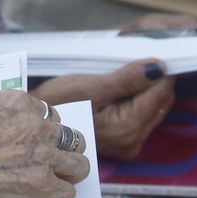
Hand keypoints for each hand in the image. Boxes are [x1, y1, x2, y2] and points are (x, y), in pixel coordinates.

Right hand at [0, 90, 90, 197]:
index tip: (33, 142)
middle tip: (48, 163)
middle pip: (68, 136)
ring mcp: (43, 154)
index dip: (41, 130)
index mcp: (17, 103)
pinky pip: (67, 193)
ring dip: (68, 175)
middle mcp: (36, 124)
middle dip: (61, 150)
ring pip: (78, 164)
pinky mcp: (42, 183)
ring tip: (54, 184)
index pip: (46, 113)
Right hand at [33, 59, 174, 159]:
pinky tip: (117, 90)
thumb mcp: (89, 85)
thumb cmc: (56, 102)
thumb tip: (160, 67)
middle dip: (151, 80)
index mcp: (127, 128)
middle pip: (161, 101)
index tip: (144, 53)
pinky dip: (135, 99)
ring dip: (144, 88)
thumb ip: (127, 78)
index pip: (161, 92)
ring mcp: (129, 144)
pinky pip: (142, 115)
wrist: (35, 124)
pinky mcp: (124, 143)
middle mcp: (133, 141)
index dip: (158, 70)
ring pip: (153, 107)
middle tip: (127, 63)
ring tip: (118, 75)